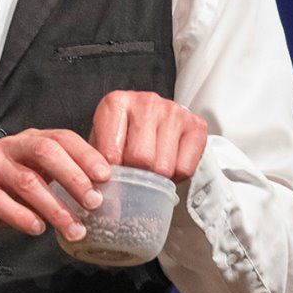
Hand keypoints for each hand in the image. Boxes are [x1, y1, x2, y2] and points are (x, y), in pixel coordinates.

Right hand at [0, 129, 111, 278]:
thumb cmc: (1, 194)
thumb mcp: (33, 181)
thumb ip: (58, 181)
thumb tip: (102, 196)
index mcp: (28, 141)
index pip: (61, 138)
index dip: (85, 154)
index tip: (107, 176)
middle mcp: (9, 147)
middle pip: (45, 151)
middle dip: (74, 177)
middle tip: (94, 202)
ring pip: (26, 181)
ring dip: (54, 207)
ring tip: (73, 229)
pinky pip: (0, 201)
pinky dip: (22, 216)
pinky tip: (37, 229)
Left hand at [89, 90, 207, 182]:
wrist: (151, 117)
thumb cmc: (122, 134)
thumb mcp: (101, 142)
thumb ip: (97, 162)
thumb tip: (99, 189)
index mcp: (116, 103)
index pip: (111, 153)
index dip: (111, 173)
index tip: (112, 177)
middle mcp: (146, 102)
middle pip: (141, 159)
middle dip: (136, 175)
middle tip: (133, 174)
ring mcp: (173, 111)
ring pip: (163, 167)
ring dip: (156, 179)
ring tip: (150, 170)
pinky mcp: (196, 125)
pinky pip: (185, 168)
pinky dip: (175, 177)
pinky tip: (168, 165)